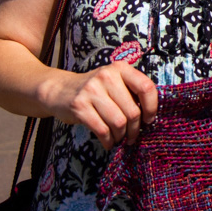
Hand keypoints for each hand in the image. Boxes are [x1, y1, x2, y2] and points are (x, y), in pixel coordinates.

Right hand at [42, 61, 157, 149]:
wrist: (60, 90)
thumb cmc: (95, 90)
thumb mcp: (113, 82)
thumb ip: (131, 92)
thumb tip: (151, 117)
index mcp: (120, 68)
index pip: (146, 87)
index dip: (151, 107)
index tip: (148, 120)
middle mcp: (106, 76)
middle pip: (132, 110)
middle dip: (134, 129)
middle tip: (132, 136)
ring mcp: (91, 90)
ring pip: (119, 122)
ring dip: (121, 136)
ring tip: (118, 138)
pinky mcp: (79, 106)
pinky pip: (102, 130)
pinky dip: (108, 141)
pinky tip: (108, 142)